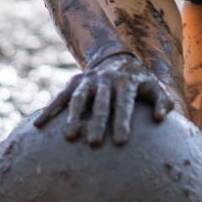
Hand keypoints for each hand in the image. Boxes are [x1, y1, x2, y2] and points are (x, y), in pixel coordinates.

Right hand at [34, 53, 174, 145]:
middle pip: (101, 103)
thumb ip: (162, 102)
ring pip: (79, 98)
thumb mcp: (155, 86)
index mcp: (126, 82)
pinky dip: (50, 109)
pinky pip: (60, 97)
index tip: (121, 142)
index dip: (123, 121)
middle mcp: (106, 80)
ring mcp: (88, 80)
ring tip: (69, 137)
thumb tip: (159, 118)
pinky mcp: (74, 82)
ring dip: (73, 116)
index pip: (125, 103)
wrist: (115, 58)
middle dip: (97, 123)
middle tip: (94, 144)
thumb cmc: (138, 81)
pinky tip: (39, 125)